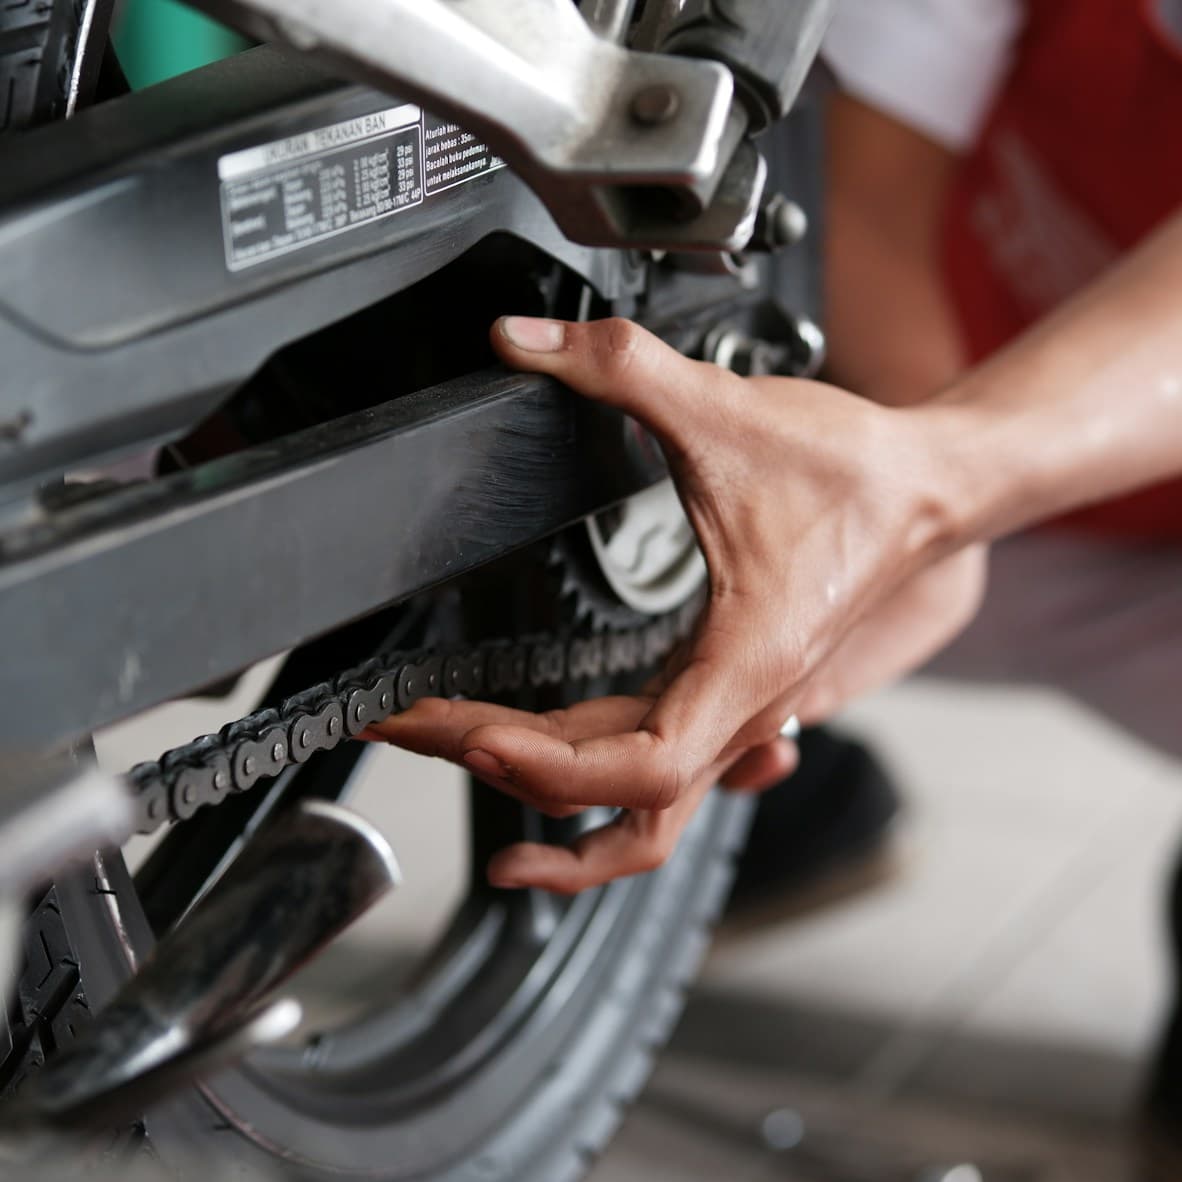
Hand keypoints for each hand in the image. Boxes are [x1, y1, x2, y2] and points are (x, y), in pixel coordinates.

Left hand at [366, 316, 959, 891]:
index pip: (641, 770)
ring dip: (541, 791)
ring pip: (631, 799)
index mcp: (744, 665)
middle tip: (405, 729)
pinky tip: (533, 750)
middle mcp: (737, 706)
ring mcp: (732, 706)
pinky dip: (582, 767)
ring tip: (454, 754)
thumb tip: (524, 339)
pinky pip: (645, 757)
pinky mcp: (722, 687)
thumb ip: (620, 367)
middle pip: (612, 796)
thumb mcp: (725, 412)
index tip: (475, 737)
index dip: (552, 769)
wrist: (927, 488)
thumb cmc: (855, 473)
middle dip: (498, 770)